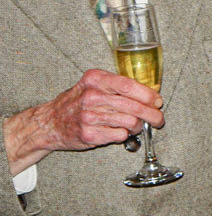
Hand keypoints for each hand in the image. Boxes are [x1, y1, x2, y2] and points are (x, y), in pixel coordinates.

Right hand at [3, 68, 162, 174]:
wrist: (49, 122)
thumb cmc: (76, 102)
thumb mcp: (94, 85)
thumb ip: (118, 86)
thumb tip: (150, 93)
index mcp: (95, 80)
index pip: (129, 86)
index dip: (148, 95)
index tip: (158, 101)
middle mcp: (92, 97)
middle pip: (134, 107)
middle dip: (153, 114)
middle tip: (158, 119)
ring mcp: (89, 116)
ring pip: (130, 122)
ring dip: (139, 126)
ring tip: (136, 125)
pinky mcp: (89, 134)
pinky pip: (120, 135)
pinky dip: (125, 135)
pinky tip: (119, 131)